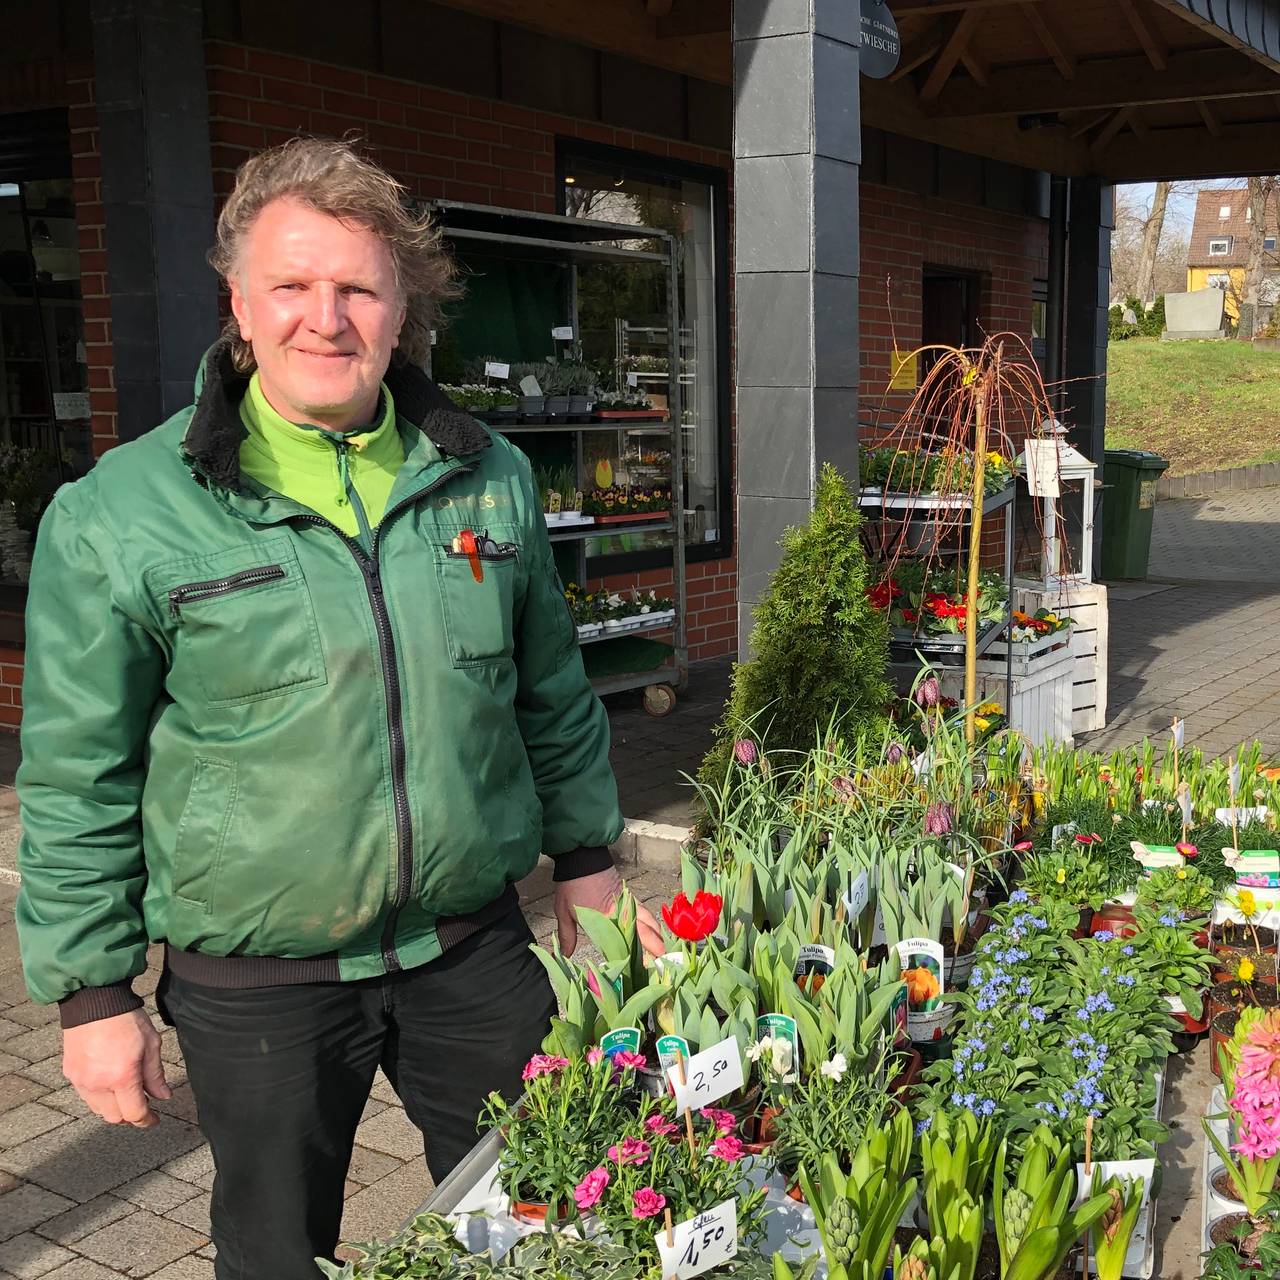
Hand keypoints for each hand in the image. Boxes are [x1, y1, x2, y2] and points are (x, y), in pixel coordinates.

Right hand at [63, 1008, 170, 1127]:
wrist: (94, 1003)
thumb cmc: (126, 1019)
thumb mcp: (151, 1043)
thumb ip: (155, 1074)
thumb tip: (163, 1096)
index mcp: (122, 1077)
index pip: (134, 1113)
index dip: (146, 1120)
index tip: (154, 1120)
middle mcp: (99, 1084)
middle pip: (115, 1117)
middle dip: (130, 1115)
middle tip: (142, 1105)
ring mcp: (82, 1081)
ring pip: (99, 1110)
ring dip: (114, 1108)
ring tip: (126, 1093)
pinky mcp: (70, 1075)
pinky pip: (86, 1096)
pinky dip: (99, 1097)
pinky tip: (109, 1084)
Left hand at [554, 866, 663, 958]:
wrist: (581, 857)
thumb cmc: (572, 885)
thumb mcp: (564, 911)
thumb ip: (567, 935)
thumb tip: (562, 956)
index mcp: (607, 916)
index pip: (628, 937)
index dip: (640, 950)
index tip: (649, 963)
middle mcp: (622, 909)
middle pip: (645, 928)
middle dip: (656, 944)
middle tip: (664, 959)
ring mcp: (627, 901)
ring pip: (648, 919)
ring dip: (656, 933)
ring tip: (662, 948)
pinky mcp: (627, 895)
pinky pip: (643, 911)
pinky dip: (650, 921)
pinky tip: (653, 929)